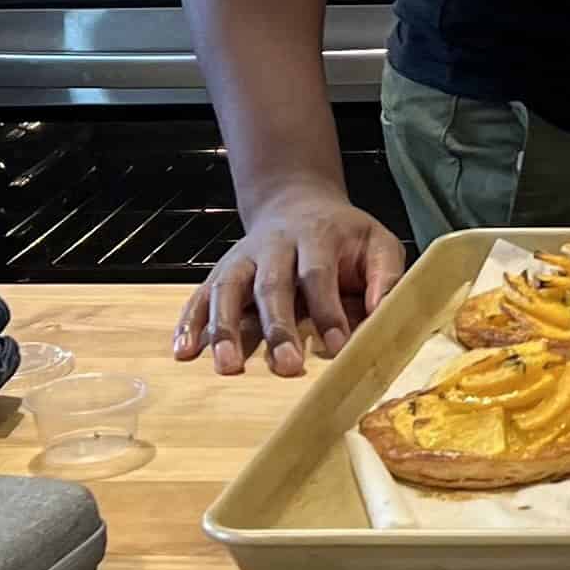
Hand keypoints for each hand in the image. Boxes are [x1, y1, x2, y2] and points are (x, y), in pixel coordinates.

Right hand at [171, 187, 404, 375]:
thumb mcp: (378, 243)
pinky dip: (189, 322)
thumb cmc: (345, 235)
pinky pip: (200, 295)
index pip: (318, 275)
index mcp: (316, 236)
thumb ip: (386, 276)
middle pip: (272, 285)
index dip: (328, 310)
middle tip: (287, 366)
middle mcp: (274, 245)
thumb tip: (383, 314)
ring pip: (228, 289)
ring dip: (225, 328)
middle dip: (278, 327)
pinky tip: (183, 351)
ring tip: (228, 366)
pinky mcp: (221, 271)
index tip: (338, 346)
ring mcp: (243, 257)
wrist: (299, 203)